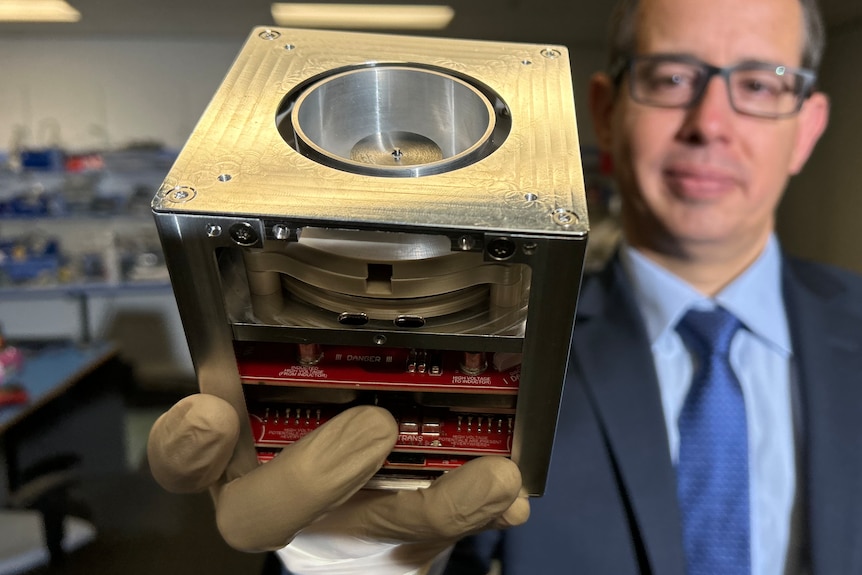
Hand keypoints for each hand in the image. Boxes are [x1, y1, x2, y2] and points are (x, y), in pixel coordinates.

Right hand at [147, 394, 528, 566]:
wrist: (351, 517)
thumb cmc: (315, 431)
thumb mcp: (299, 381)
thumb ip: (310, 356)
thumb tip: (344, 325)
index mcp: (240, 452)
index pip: (183, 461)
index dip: (187, 445)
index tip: (214, 410)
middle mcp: (281, 500)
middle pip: (260, 514)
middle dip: (316, 474)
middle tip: (374, 429)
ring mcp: (340, 533)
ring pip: (365, 536)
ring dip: (433, 505)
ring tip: (490, 478)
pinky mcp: (391, 549)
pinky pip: (434, 541)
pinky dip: (476, 511)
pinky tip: (508, 497)